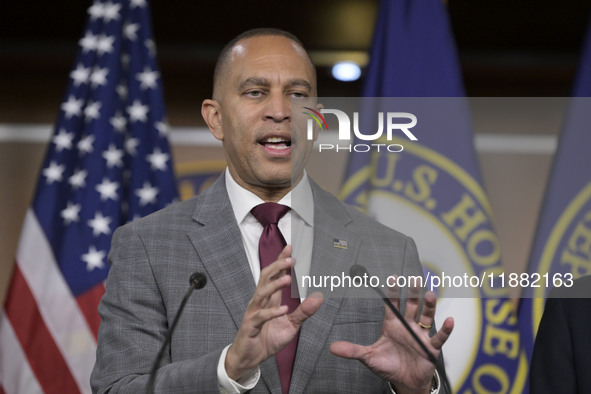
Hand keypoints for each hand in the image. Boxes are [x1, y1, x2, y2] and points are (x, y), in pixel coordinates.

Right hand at [225, 245, 323, 380]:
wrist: (250, 358)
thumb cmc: (267, 338)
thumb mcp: (291, 325)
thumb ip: (303, 311)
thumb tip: (319, 298)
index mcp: (270, 299)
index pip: (274, 275)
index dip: (281, 261)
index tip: (290, 248)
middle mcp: (260, 302)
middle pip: (266, 278)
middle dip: (277, 267)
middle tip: (290, 259)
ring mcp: (254, 312)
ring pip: (262, 294)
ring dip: (275, 285)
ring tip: (287, 279)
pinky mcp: (251, 325)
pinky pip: (261, 316)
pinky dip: (272, 312)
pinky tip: (283, 310)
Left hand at [329, 280, 453, 393]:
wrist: (404, 382)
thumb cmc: (388, 365)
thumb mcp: (369, 357)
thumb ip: (353, 351)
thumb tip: (332, 348)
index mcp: (392, 325)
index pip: (393, 305)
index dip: (393, 292)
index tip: (393, 277)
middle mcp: (407, 326)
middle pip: (411, 305)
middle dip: (412, 293)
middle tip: (414, 279)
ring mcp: (420, 335)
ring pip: (426, 316)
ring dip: (429, 306)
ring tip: (430, 294)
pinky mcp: (431, 348)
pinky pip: (440, 337)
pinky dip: (445, 329)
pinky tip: (449, 321)